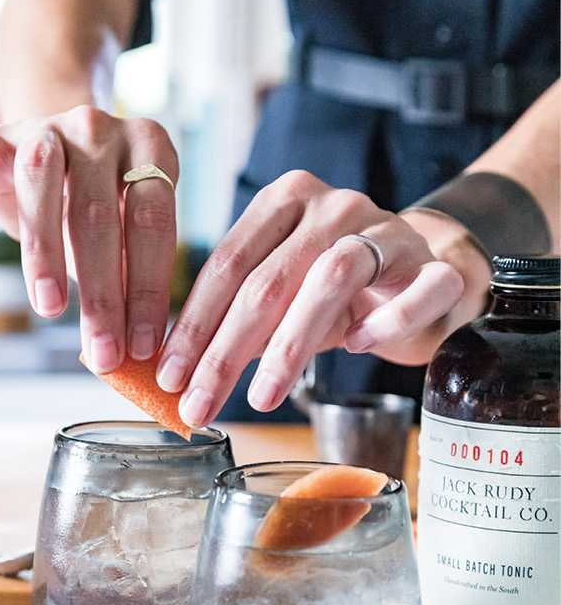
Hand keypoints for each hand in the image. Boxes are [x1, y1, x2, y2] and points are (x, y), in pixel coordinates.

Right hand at [0, 106, 178, 373]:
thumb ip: (133, 275)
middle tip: (102, 351)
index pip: (152, 221)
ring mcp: (43, 125)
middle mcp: (98, 128)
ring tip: (50, 309)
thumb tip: (141, 351)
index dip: (148, 288)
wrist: (52, 154)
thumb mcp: (126, 235)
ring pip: (39, 180)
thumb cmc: (97, 208)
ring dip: (44, 252)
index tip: (142, 346)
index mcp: (149, 146)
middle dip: (102, 293)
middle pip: (99, 212)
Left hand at [156, 171, 472, 429]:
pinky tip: (356, 347)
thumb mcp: (284, 296)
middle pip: (268, 279)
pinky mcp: (436, 266)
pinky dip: (384, 321)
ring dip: (290, 346)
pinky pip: (417, 291)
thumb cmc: (340, 289)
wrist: (424, 270)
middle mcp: (334, 205)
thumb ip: (241, 320)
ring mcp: (388, 230)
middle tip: (200, 402)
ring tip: (261, 397)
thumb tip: (185, 373)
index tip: (168, 377)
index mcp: (285, 201)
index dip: (193, 325)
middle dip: (226, 350)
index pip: (227, 264)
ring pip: (331, 279)